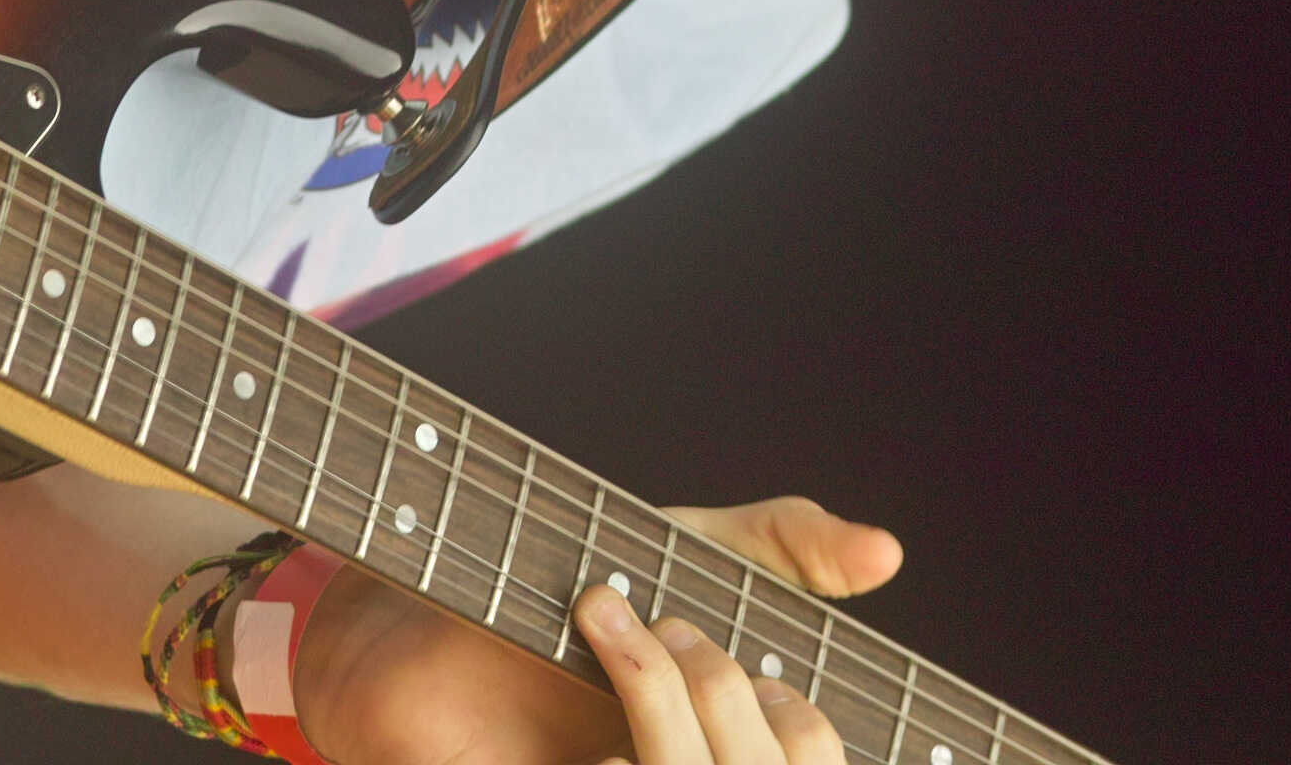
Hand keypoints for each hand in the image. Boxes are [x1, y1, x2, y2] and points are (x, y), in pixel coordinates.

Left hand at [294, 496, 902, 764]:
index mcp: (735, 738)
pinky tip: (576, 725)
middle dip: (713, 690)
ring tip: (605, 643)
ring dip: (660, 710)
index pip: (813, 748)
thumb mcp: (680, 548)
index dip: (787, 707)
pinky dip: (622, 749)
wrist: (401, 615)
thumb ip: (783, 546)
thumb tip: (889, 553)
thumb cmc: (552, 578)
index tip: (704, 632)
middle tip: (645, 626)